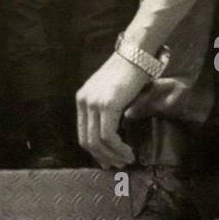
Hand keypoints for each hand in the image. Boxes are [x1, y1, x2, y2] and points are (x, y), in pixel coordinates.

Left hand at [76, 52, 148, 166]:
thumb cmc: (129, 72)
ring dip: (113, 155)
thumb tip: (112, 139)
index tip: (108, 161)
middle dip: (103, 157)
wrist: (136, 54)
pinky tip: (127, 151)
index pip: (83, 132)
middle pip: (87, 140)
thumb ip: (108, 112)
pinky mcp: (107, 104)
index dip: (95, 151)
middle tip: (118, 165)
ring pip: (97, 141)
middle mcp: (84, 101)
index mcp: (82, 98)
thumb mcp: (113, 94)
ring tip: (126, 160)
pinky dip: (118, 148)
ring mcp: (94, 102)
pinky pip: (108, 135)